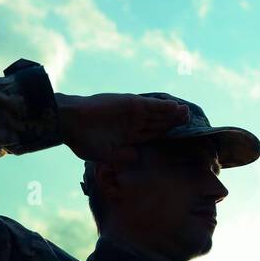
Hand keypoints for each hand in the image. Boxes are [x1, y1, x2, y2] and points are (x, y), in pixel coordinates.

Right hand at [56, 93, 189, 163]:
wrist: (69, 122)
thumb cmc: (83, 140)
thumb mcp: (104, 155)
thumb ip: (121, 156)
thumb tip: (135, 156)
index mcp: (127, 136)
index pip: (151, 134)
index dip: (165, 134)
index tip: (180, 136)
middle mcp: (132, 123)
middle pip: (158, 123)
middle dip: (173, 122)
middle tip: (190, 121)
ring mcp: (131, 113)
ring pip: (157, 114)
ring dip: (172, 113)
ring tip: (187, 112)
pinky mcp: (129, 104)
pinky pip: (151, 105)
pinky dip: (163, 106)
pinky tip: (175, 106)